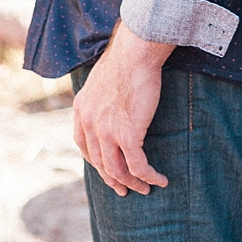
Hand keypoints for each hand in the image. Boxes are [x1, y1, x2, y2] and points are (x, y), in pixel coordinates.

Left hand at [72, 23, 173, 195]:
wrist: (135, 52)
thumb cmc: (125, 58)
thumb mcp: (101, 79)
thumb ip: (100, 96)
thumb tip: (109, 103)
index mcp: (81, 109)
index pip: (84, 146)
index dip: (96, 161)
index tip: (107, 169)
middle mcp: (89, 124)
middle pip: (99, 163)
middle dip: (113, 179)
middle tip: (124, 189)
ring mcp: (106, 132)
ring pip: (118, 170)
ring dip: (132, 183)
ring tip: (145, 188)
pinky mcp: (128, 135)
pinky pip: (138, 165)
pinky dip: (149, 176)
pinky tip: (160, 180)